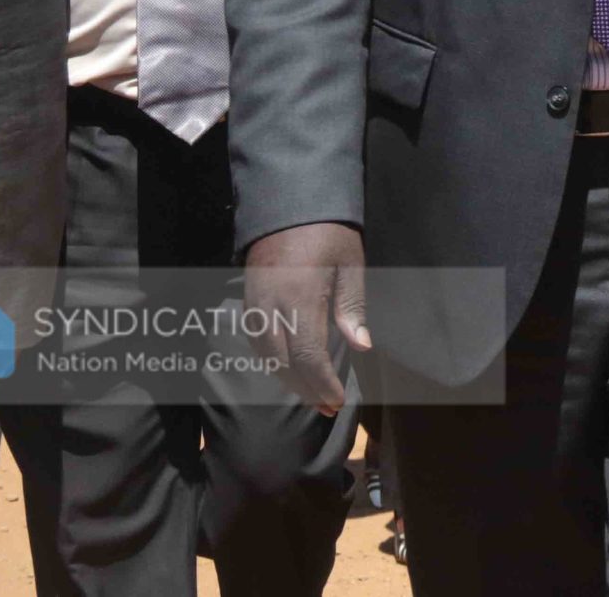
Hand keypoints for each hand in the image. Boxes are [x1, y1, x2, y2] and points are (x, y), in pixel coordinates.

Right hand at [243, 222, 369, 415]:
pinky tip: (290, 368)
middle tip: (328, 406)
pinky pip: (256, 342)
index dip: (321, 383)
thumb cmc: (329, 232)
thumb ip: (352, 307)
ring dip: (288, 379)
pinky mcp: (247, 301)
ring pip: (266, 356)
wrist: (288, 202)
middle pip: (284, 363)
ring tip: (312, 393)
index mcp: (301, 297)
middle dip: (306, 389)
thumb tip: (361, 346)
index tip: (336, 401)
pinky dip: (272, 361)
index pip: (307, 355)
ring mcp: (255, 304)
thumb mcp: (351, 264)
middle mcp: (272, 306)